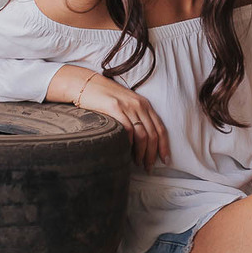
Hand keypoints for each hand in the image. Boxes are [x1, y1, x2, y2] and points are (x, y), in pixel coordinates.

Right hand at [54, 68, 169, 170]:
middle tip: (149, 167)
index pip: (160, 128)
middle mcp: (139, 105)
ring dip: (142, 152)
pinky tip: (127, 152)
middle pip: (153, 134)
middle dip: (152, 154)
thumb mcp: (126, 105)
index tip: (165, 160)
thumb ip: (135, 118)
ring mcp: (127, 106)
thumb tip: (141, 143)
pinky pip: (127, 129)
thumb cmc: (104, 98)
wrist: (86, 84)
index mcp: (144, 105)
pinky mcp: (114, 108)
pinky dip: (129, 143)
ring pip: (142, 134)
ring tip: (138, 163)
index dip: (164, 146)